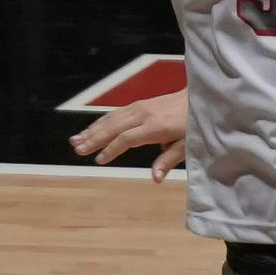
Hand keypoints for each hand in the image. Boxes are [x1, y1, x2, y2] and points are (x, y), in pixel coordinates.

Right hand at [69, 88, 187, 181]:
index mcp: (156, 126)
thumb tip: (155, 178)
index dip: (112, 149)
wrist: (199, 96)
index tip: (98, 160)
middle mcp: (144, 114)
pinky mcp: (140, 104)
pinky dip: (101, 121)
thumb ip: (169, 160)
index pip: (127, 138)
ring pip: (112, 118)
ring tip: (75, 140)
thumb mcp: (188, 145)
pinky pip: (116, 113)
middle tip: (77, 150)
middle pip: (114, 126)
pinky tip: (91, 129)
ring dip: (93, 129)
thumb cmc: (195, 124)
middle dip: (94, 138)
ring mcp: (141, 106)